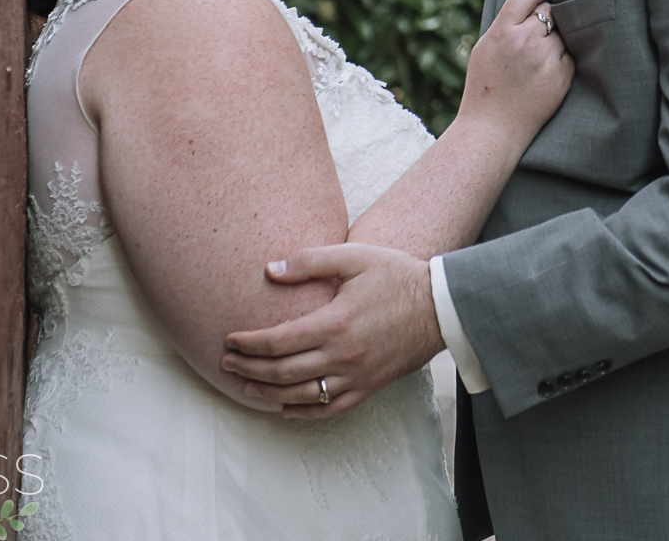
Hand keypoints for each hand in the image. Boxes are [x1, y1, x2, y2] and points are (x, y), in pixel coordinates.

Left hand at [222, 244, 444, 417]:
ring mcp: (356, 376)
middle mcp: (342, 355)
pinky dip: (304, 411)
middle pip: (283, 372)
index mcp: (335, 323)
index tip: (230, 340)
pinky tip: (286, 407)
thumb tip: (270, 268)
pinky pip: (331, 409)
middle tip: (227, 364)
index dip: (249, 343)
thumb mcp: (355, 257)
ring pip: (302, 395)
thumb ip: (310, 261)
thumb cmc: (397, 276)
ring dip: (268, 393)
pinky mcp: (369, 387)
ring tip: (246, 387)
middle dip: (249, 369)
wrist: (441, 307)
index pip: (278, 341)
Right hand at [456, 0, 573, 143]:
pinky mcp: (563, 75)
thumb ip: (506, 17)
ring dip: (552, 40)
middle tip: (533, 35)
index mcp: (503, 32)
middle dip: (543, 18)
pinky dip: (559, 58)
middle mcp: (527, 42)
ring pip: (560, 33)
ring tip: (535, 59)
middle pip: (548, 11)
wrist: (494, 128)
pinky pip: (568, 54)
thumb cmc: (486, 85)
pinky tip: (542, 73)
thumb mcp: (485, 46)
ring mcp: (547, 59)